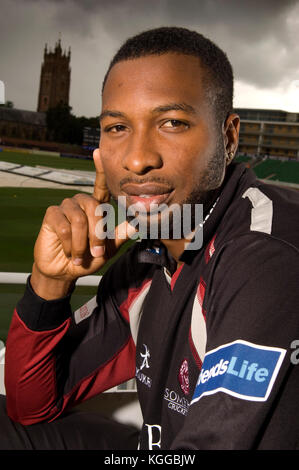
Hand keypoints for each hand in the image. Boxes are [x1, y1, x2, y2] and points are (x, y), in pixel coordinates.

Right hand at [31, 149, 133, 298]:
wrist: (64, 272)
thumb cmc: (87, 258)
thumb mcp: (109, 248)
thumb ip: (121, 234)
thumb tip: (140, 223)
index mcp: (95, 207)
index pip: (100, 185)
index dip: (100, 169)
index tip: (99, 152)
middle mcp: (80, 203)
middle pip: (95, 209)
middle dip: (97, 234)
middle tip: (96, 252)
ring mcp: (65, 207)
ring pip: (80, 219)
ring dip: (82, 242)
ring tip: (81, 256)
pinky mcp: (51, 215)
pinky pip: (65, 226)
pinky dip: (70, 243)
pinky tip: (69, 252)